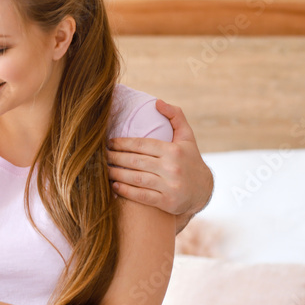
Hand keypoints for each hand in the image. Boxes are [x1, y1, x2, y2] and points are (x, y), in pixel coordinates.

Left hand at [107, 99, 212, 220]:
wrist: (203, 190)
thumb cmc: (189, 159)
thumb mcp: (186, 137)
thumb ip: (175, 116)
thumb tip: (157, 102)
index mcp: (174, 150)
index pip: (142, 144)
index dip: (122, 143)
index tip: (109, 142)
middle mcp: (172, 168)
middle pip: (135, 161)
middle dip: (115, 157)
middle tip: (102, 155)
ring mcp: (170, 186)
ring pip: (135, 178)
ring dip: (116, 174)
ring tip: (104, 169)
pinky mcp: (167, 202)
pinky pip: (141, 196)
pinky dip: (125, 191)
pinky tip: (114, 186)